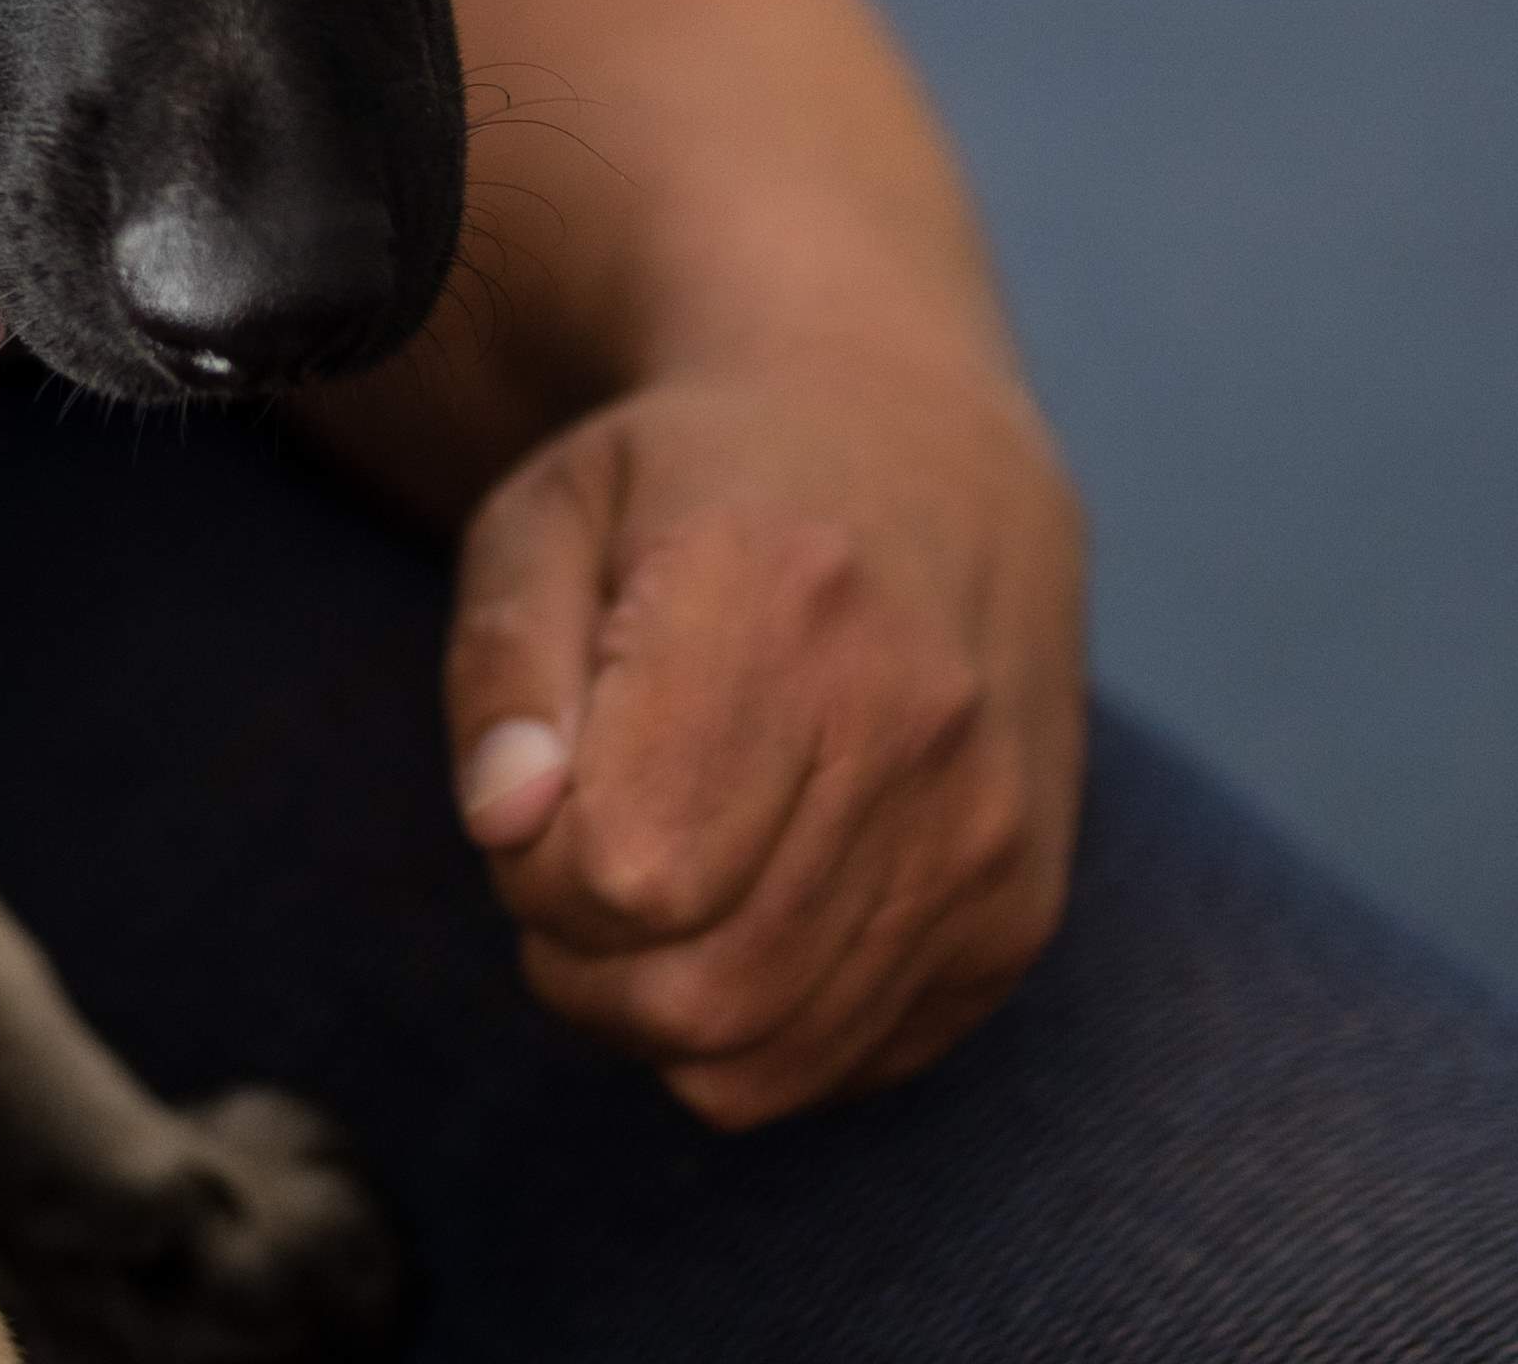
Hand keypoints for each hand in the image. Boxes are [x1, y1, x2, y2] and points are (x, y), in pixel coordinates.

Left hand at [438, 331, 1085, 1123]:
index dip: (532, 861)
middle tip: (577, 847)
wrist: (919, 456)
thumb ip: (500, 666)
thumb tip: (510, 822)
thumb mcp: (544, 515)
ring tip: (653, 878)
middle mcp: (911, 726)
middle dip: (579, 958)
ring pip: (763, 1054)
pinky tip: (741, 905)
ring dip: (656, 1007)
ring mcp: (983, 833)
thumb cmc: (688, 489)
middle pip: (690, 991)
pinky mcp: (1017, 914)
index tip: (543, 783)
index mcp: (778, 600)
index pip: (618, 869)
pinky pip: (844, 1061)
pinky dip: (753, 1029)